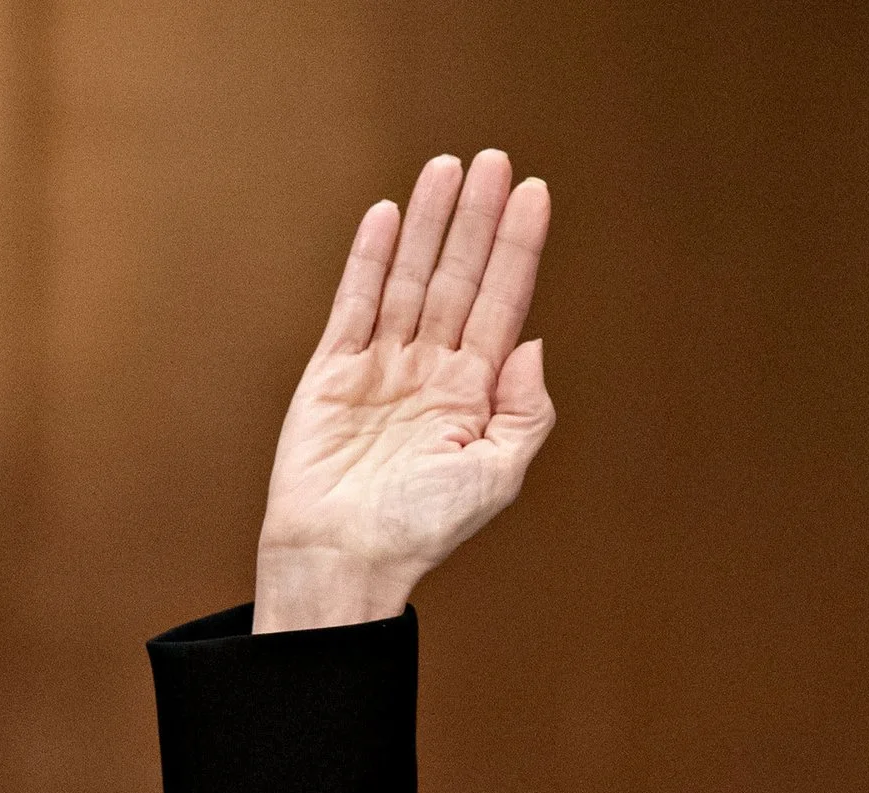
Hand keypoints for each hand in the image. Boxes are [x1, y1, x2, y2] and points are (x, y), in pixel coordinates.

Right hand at [254, 150, 553, 631]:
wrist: (346, 557)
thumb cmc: (422, 530)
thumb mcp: (497, 476)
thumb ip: (526, 413)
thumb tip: (535, 345)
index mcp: (476, 394)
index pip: (505, 304)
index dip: (518, 249)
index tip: (535, 195)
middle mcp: (433, 371)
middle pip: (460, 278)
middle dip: (477, 220)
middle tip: (495, 160)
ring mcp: (383, 365)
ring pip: (411, 279)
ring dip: (430, 224)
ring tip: (448, 168)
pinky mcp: (333, 370)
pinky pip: (354, 303)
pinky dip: (371, 260)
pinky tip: (390, 216)